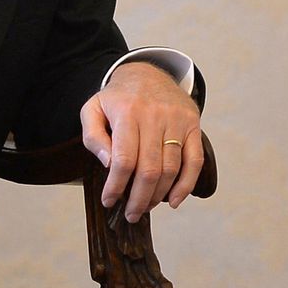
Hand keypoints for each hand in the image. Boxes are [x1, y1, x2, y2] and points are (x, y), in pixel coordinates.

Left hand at [80, 62, 202, 221]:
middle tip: (130, 214)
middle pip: (149, 169)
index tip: (109, 201)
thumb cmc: (117, 98)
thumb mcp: (93, 109)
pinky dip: (186, 185)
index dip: (116, 186)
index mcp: (127, 112)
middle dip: (138, 199)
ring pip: (170, 168)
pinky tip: (174, 201)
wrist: (148, 73)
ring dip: (158, 195)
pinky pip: (194, 160)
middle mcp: (154, 116)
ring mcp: (177, 120)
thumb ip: (93, 136)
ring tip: (145, 206)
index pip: (124, 159)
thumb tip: (107, 163)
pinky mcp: (193, 125)